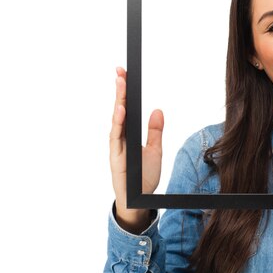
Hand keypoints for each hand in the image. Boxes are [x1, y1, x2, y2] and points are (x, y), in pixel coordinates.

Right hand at [109, 66, 163, 227]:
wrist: (139, 200)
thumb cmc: (144, 176)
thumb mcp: (155, 151)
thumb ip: (155, 131)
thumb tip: (158, 110)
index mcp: (128, 135)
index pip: (126, 109)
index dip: (125, 92)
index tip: (125, 74)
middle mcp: (120, 139)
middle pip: (119, 111)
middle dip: (120, 90)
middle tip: (120, 71)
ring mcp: (116, 147)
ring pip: (116, 120)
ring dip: (118, 102)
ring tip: (120, 84)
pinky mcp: (115, 157)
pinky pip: (115, 137)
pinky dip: (117, 123)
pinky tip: (120, 110)